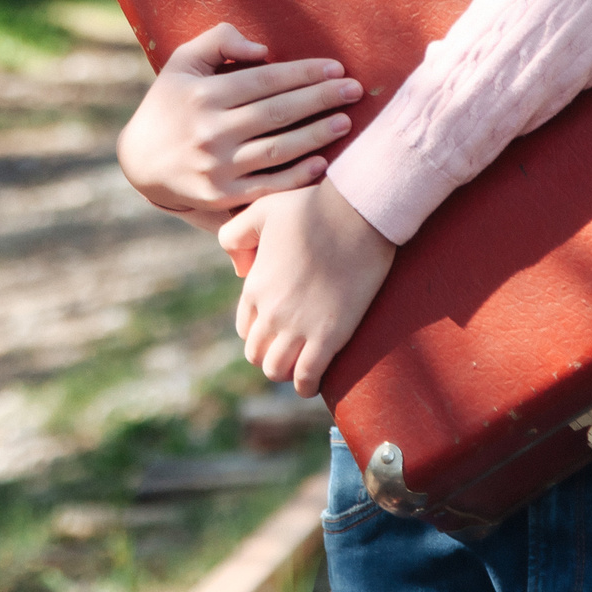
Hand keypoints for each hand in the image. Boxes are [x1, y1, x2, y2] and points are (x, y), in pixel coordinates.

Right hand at [115, 23, 360, 215]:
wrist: (140, 162)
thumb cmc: (170, 104)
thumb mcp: (182, 62)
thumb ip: (219, 40)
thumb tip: (263, 50)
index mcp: (202, 95)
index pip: (264, 80)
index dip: (304, 73)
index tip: (336, 67)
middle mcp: (209, 131)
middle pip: (278, 113)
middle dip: (321, 99)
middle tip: (354, 90)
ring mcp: (216, 166)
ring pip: (278, 149)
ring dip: (317, 135)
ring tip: (345, 122)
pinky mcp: (221, 194)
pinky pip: (267, 184)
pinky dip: (296, 175)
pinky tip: (321, 163)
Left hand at [222, 182, 396, 397]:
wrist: (356, 212)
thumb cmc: (311, 206)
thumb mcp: (260, 210)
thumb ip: (235, 234)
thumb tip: (238, 269)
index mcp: (255, 286)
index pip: (246, 328)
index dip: (259, 330)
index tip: (278, 326)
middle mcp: (270, 312)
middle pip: (257, 354)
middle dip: (270, 354)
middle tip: (290, 349)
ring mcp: (298, 327)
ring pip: (276, 371)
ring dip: (285, 372)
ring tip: (300, 364)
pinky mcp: (329, 336)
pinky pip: (307, 378)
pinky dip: (306, 386)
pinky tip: (312, 384)